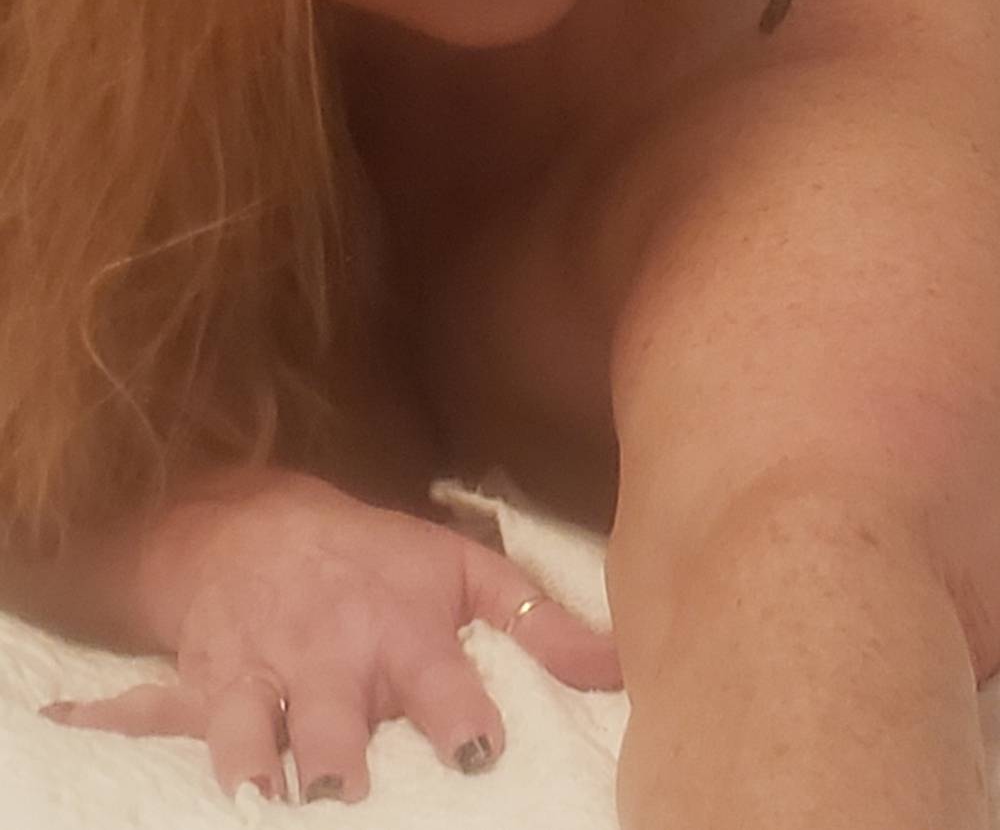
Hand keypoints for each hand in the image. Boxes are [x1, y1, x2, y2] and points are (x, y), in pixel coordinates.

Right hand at [37, 469, 620, 803]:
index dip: (455, 713)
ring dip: (268, 759)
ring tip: (278, 792)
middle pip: (338, 714)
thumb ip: (537, 622)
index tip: (475, 748)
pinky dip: (196, 744)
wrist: (252, 523)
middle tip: (350, 784)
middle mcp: (338, 653)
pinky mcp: (216, 684)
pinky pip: (202, 720)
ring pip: (263, 725)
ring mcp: (272, 671)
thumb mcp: (459, 571)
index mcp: (405, 629)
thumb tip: (620, 668)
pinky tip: (198, 771)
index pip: (437, 678)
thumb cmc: (373, 559)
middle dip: (341, 751)